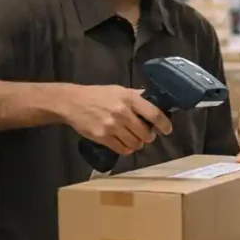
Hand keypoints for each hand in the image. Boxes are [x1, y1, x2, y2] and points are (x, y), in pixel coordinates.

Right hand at [57, 85, 171, 155]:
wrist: (71, 102)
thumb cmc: (98, 95)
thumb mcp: (119, 90)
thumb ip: (136, 96)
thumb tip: (154, 100)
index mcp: (129, 99)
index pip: (154, 114)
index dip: (164, 124)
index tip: (167, 130)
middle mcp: (122, 112)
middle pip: (145, 133)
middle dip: (148, 137)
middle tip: (146, 135)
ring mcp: (112, 126)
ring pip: (135, 143)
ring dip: (137, 144)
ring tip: (134, 140)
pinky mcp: (102, 137)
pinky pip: (122, 149)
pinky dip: (126, 149)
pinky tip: (124, 144)